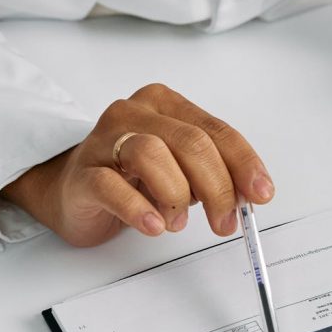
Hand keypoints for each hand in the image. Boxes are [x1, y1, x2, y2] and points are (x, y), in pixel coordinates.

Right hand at [0, 83, 274, 246]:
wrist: (70, 192)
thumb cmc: (130, 178)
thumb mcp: (180, 171)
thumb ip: (212, 175)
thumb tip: (248, 194)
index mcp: (165, 105)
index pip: (215, 131)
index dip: (243, 164)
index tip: (260, 194)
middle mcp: (134, 114)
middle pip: (190, 143)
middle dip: (217, 188)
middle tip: (225, 222)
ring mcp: (104, 140)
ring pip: (152, 154)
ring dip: (176, 196)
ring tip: (176, 223)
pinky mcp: (83, 173)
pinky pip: (112, 186)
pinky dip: (139, 209)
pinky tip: (154, 226)